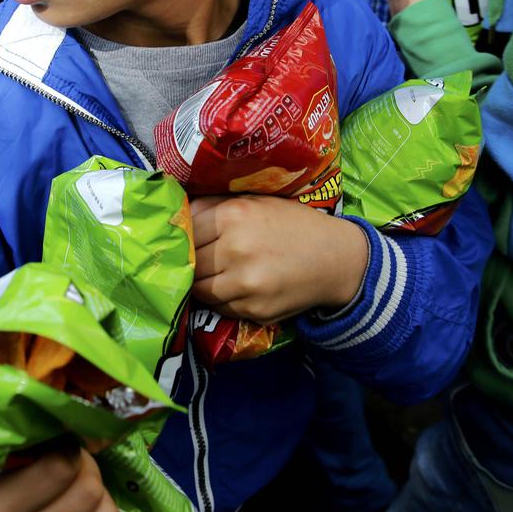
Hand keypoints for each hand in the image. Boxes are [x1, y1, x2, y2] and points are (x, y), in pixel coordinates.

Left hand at [190, 195, 367, 322]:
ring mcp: (245, 284)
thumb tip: (177, 213)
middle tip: (197, 257)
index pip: (187, 230)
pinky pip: (221, 307)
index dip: (185, 235)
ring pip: (200, 289)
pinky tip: (236, 286)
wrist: (335, 258)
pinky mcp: (253, 310)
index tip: (185, 238)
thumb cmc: (292, 224)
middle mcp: (236, 250)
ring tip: (215, 273)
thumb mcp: (255, 201)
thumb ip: (215, 206)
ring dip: (203, 282)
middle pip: (190, 262)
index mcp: (234, 216)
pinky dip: (222, 298)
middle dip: (192, 260)